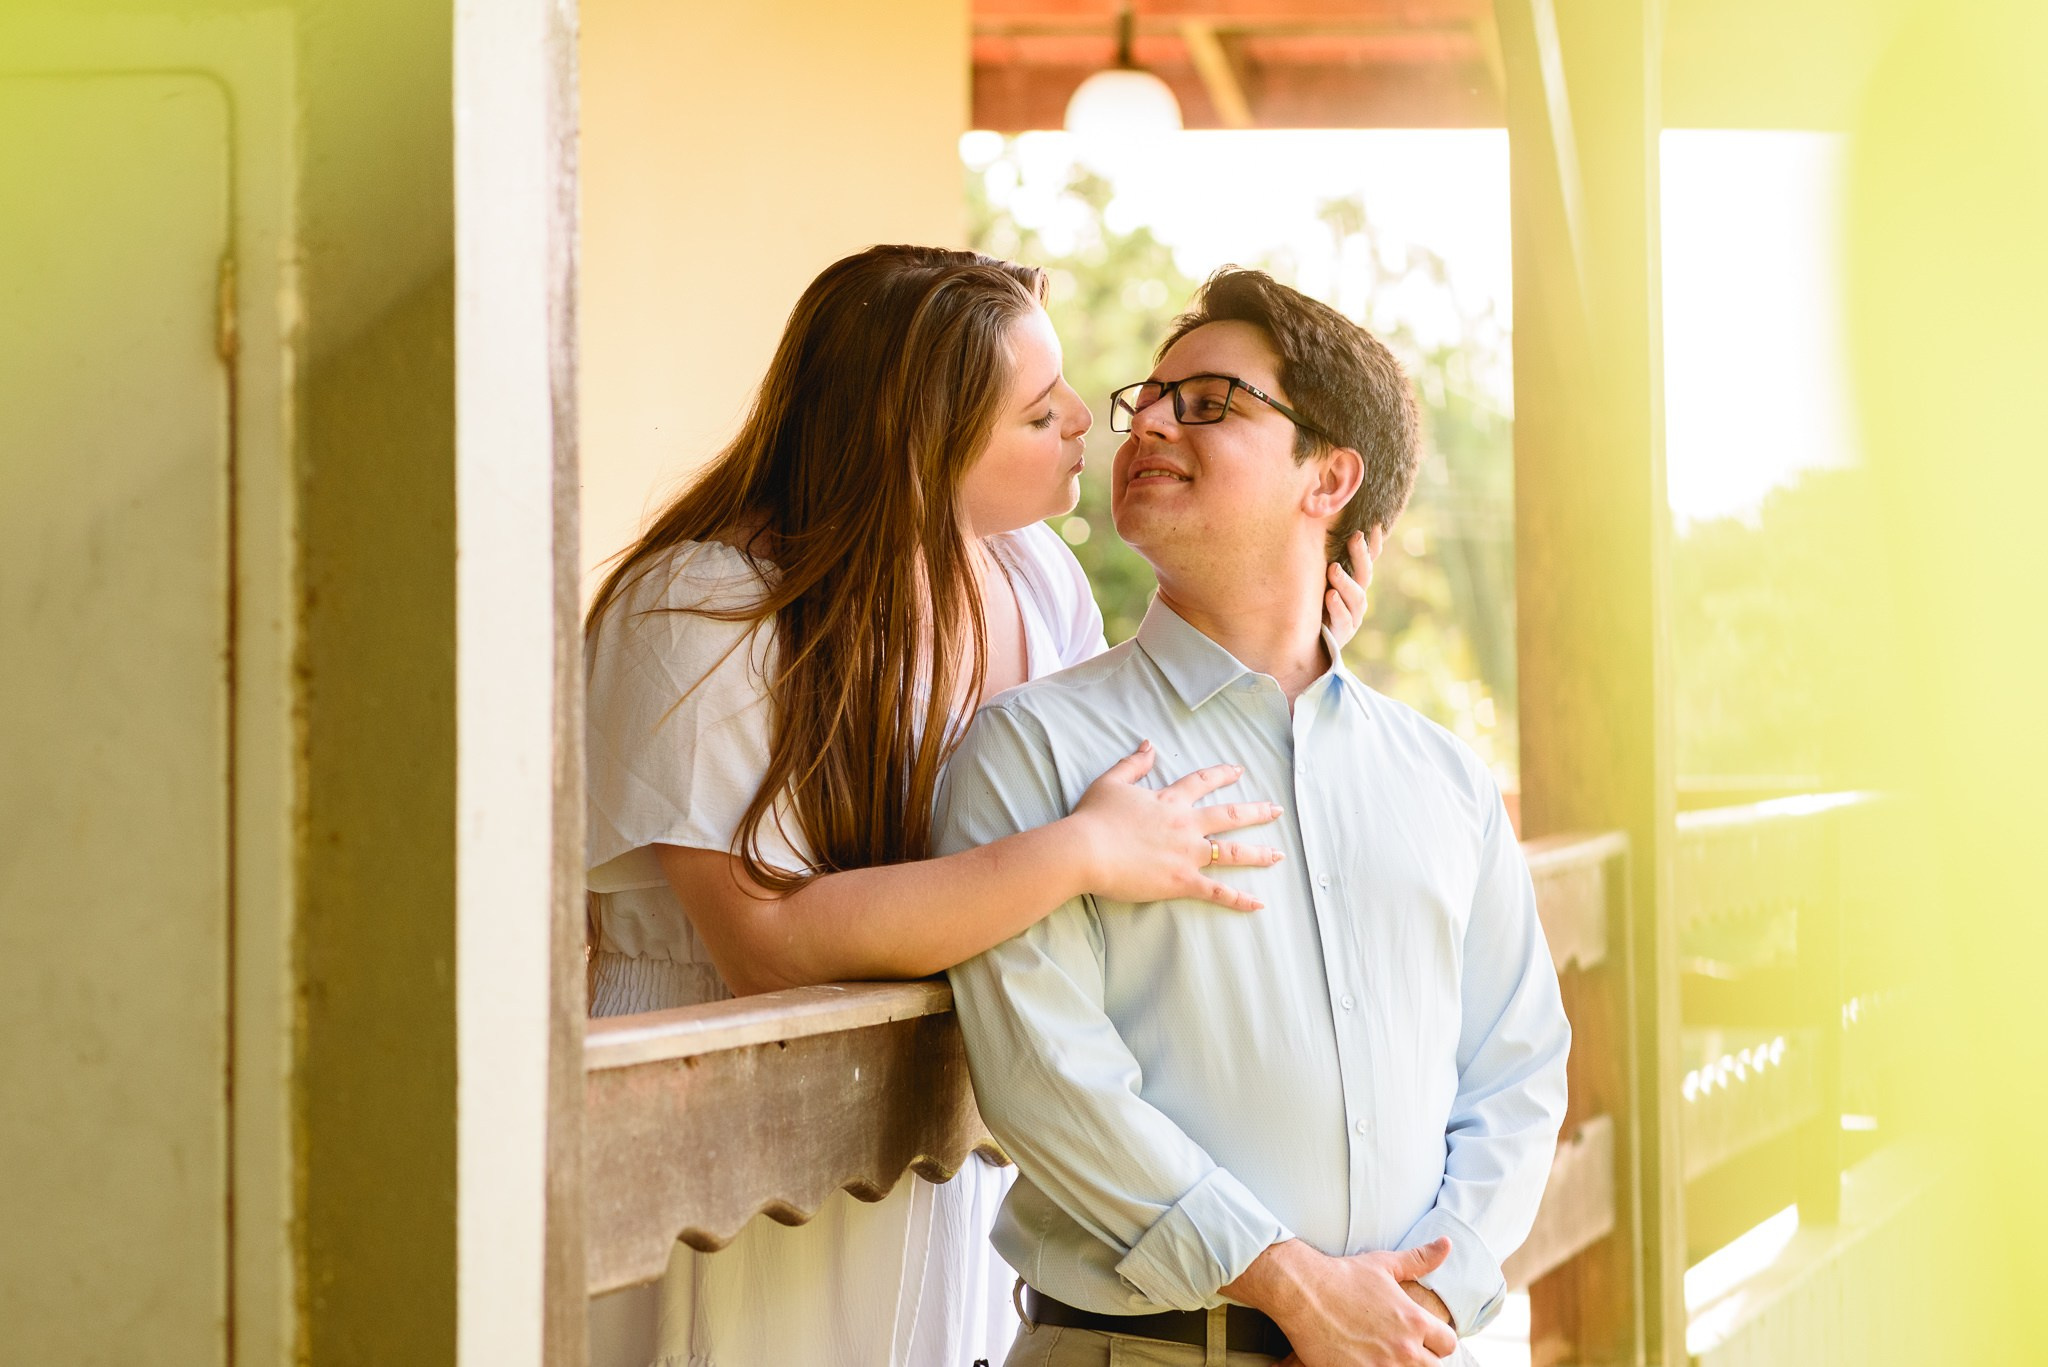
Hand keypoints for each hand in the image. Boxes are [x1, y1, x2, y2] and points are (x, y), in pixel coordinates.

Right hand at [1067, 742, 1282, 911]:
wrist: (1086, 850)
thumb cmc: (1094, 817)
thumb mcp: (1111, 782)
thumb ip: (1133, 764)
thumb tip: (1148, 745)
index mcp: (1169, 801)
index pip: (1203, 782)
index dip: (1222, 774)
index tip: (1238, 770)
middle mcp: (1186, 825)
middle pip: (1228, 815)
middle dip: (1256, 812)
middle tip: (1276, 810)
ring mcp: (1187, 854)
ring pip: (1232, 853)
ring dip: (1258, 853)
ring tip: (1278, 854)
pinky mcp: (1182, 880)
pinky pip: (1217, 892)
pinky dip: (1239, 899)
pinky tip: (1259, 905)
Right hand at [1230, 1237, 1456, 1366]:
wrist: (1302, 1291)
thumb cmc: (1343, 1276)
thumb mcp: (1385, 1264)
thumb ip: (1420, 1259)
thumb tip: (1446, 1244)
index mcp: (1414, 1321)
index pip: (1448, 1344)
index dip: (1437, 1340)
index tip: (1424, 1337)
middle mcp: (1403, 1348)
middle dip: (1422, 1357)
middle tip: (1401, 1346)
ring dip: (1400, 1365)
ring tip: (1384, 1354)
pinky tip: (1364, 1360)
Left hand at [1321, 528, 1383, 648]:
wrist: (1309, 641)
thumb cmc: (1314, 604)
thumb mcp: (1320, 580)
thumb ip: (1324, 560)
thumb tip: (1316, 523)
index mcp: (1355, 581)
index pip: (1369, 560)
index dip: (1374, 544)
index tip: (1373, 524)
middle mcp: (1358, 596)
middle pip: (1365, 574)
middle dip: (1361, 555)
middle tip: (1355, 538)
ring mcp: (1353, 615)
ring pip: (1356, 597)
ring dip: (1345, 581)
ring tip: (1333, 569)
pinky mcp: (1343, 632)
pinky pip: (1343, 619)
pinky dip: (1337, 607)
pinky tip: (1330, 596)